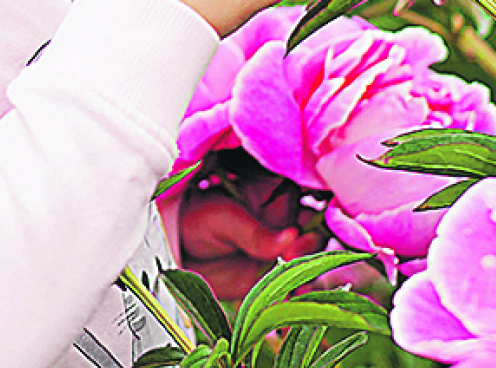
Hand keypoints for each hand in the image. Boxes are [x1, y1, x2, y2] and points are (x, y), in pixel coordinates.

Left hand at [177, 168, 327, 300]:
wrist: (179, 254)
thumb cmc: (196, 222)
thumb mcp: (223, 220)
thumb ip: (255, 232)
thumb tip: (291, 237)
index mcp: (274, 192)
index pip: (308, 195)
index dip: (312, 211)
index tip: (300, 230)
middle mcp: (285, 218)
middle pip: (317, 228)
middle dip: (311, 244)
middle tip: (291, 256)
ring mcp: (284, 246)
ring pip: (313, 256)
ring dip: (310, 271)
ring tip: (297, 287)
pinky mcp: (278, 272)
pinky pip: (298, 282)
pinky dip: (299, 293)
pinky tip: (293, 303)